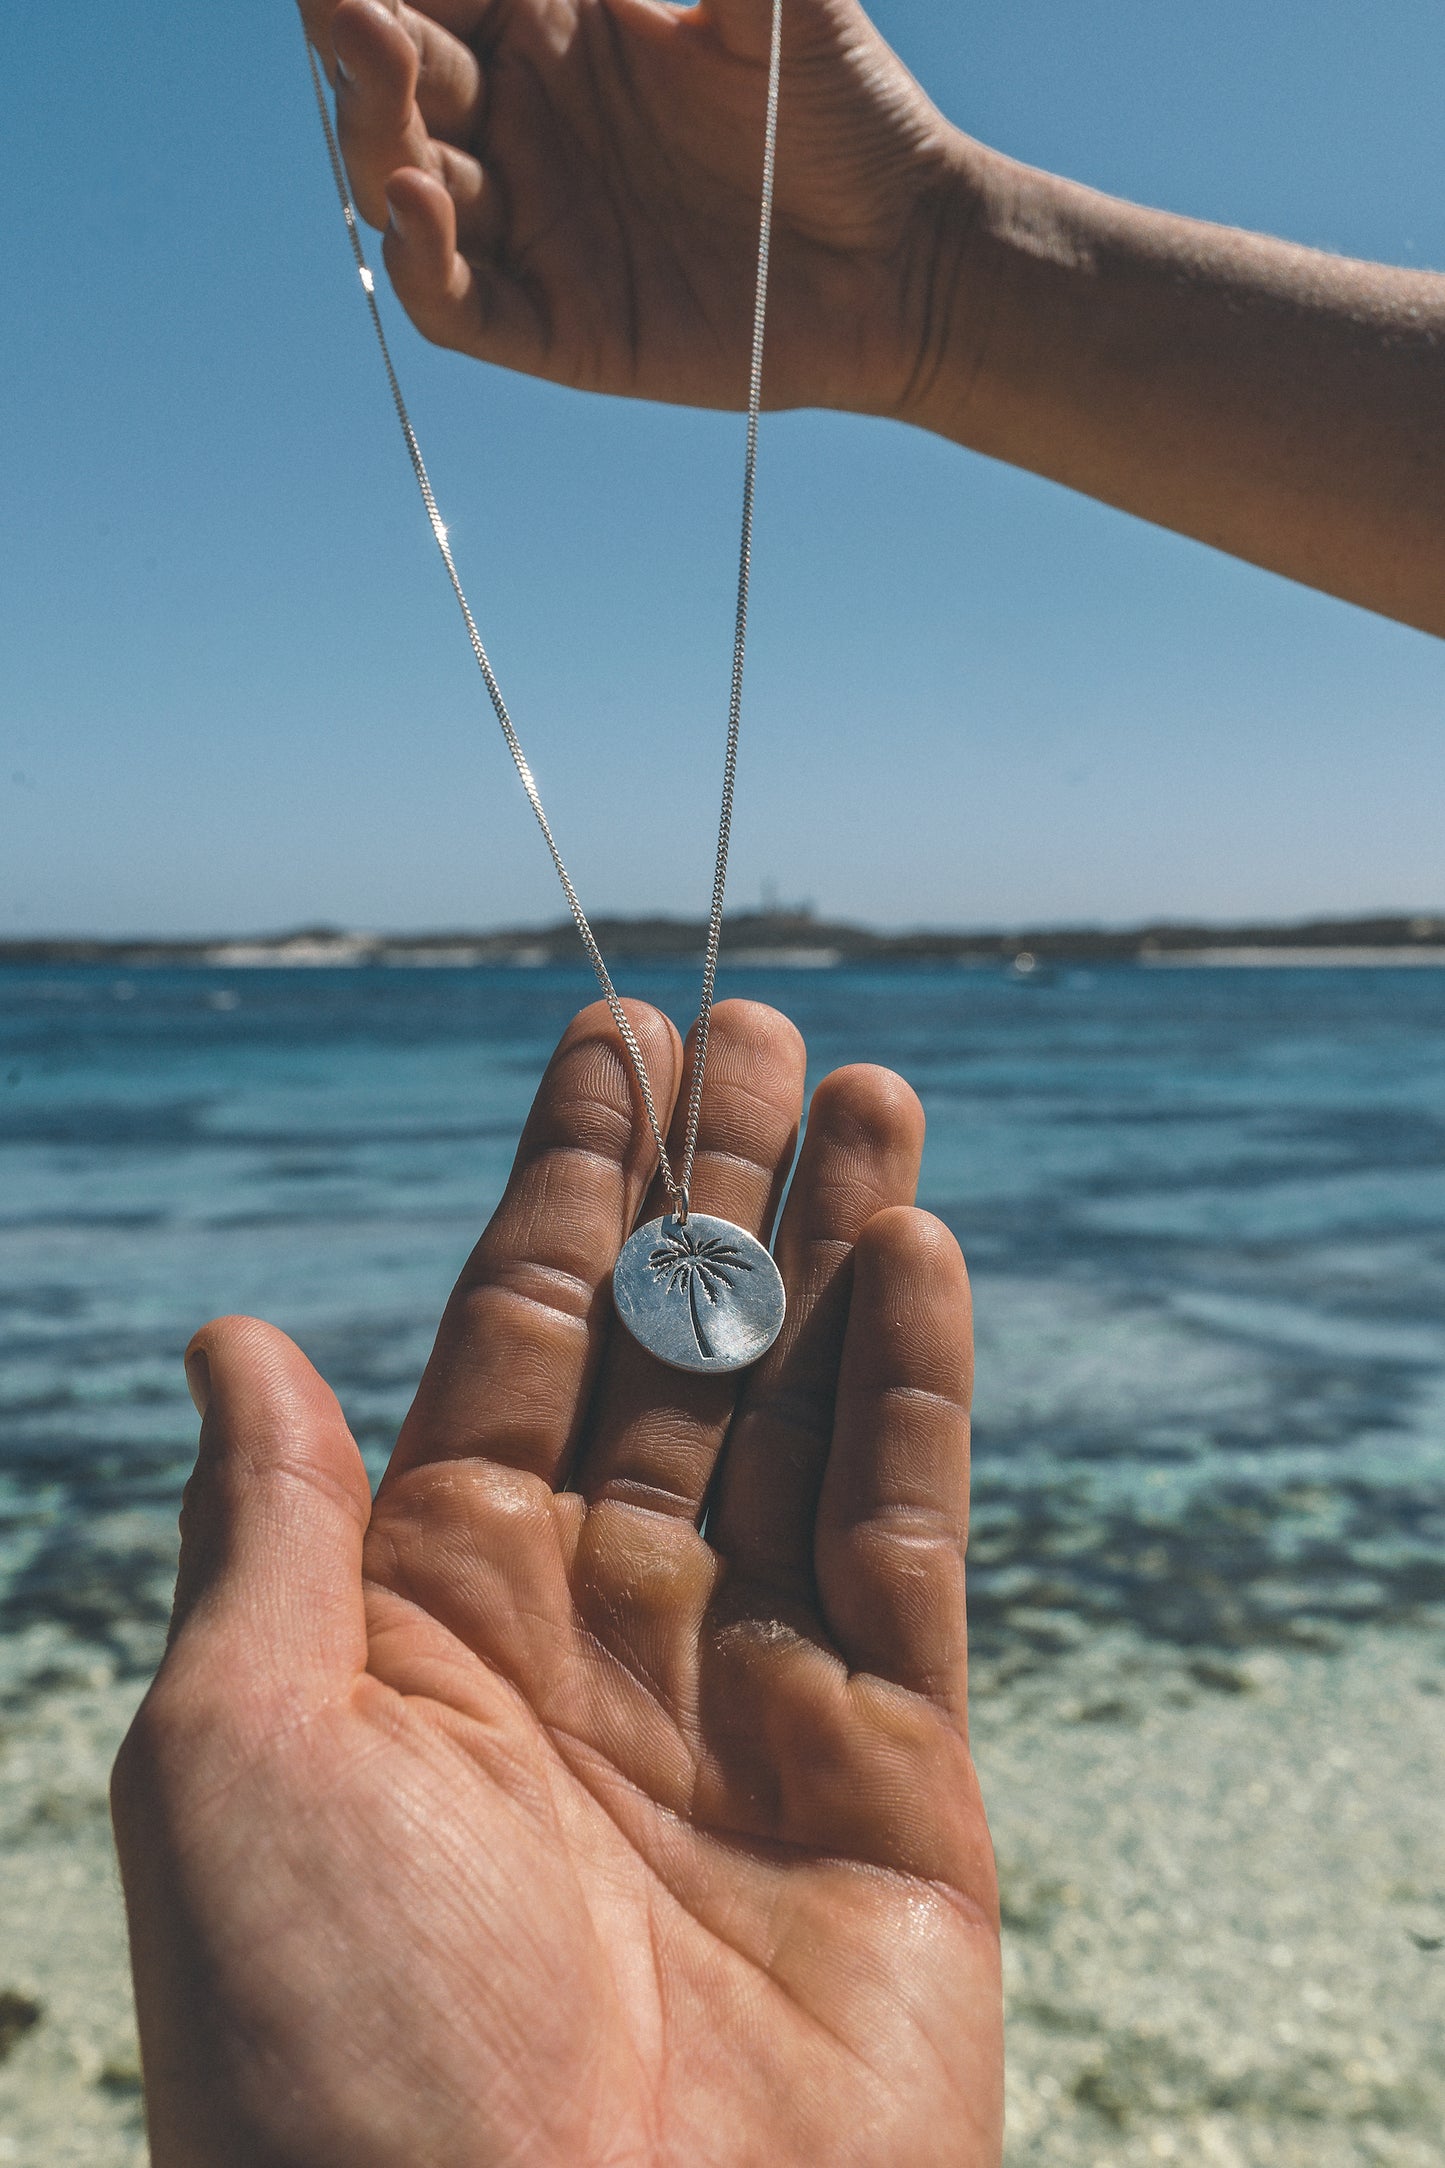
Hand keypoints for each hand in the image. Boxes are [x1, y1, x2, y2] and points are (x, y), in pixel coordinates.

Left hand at [113, 998, 1001, 2165]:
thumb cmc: (332, 2065)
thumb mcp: (239, 1760)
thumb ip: (276, 1532)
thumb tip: (239, 1341)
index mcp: (430, 1612)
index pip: (515, 1338)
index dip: (562, 1185)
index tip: (607, 1039)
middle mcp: (593, 1628)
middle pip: (669, 1351)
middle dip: (710, 1185)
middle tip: (749, 1023)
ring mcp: (748, 1691)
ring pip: (798, 1412)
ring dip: (829, 1249)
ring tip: (858, 1089)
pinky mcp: (894, 1774)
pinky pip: (903, 1539)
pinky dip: (914, 1393)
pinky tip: (914, 1253)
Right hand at [295, 0, 979, 415]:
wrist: (908, 249)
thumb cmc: (848, 107)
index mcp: (555, 25)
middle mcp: (526, 124)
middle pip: (399, 78)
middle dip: (358, 37)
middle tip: (346, 4)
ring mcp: (535, 228)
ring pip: (402, 182)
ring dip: (372, 132)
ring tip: (381, 75)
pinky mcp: (558, 327)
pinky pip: (457, 304)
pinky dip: (419, 261)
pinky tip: (413, 200)